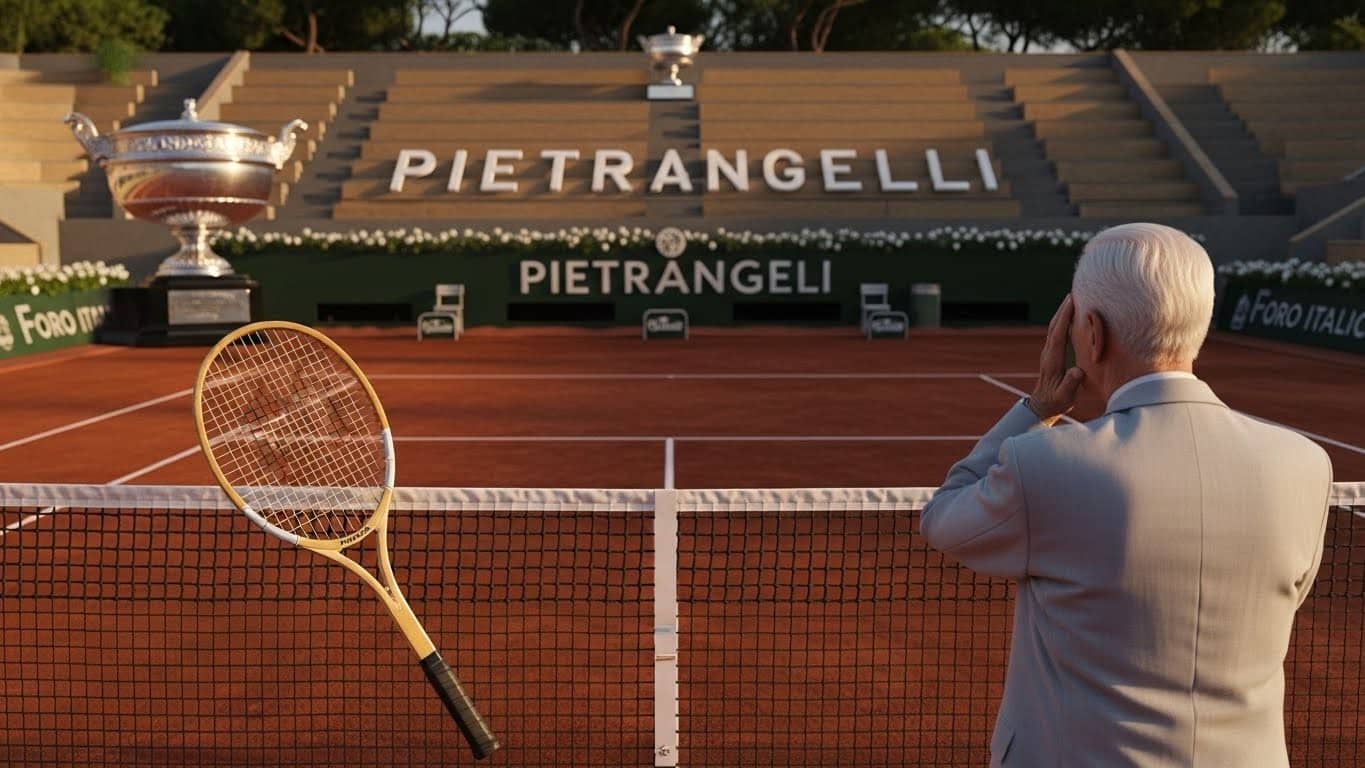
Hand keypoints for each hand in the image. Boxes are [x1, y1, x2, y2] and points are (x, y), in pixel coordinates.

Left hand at [1029, 294, 1084, 424]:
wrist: (1043, 406)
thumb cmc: (1056, 402)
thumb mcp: (1064, 397)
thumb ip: (1070, 384)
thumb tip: (1077, 371)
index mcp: (1052, 361)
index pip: (1058, 335)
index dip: (1064, 318)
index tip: (1071, 302)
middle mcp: (1048, 353)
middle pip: (1054, 326)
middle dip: (1063, 309)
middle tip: (1073, 293)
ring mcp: (1048, 353)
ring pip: (1054, 328)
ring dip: (1062, 313)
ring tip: (1072, 299)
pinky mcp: (1051, 354)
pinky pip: (1057, 333)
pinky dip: (1063, 321)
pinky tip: (1070, 315)